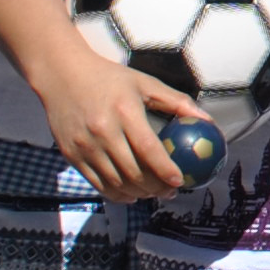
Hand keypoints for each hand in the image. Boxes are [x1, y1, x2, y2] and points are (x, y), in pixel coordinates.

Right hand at [32, 48, 203, 201]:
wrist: (62, 75)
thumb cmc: (110, 78)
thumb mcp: (144, 83)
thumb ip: (177, 102)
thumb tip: (207, 121)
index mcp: (124, 111)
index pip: (148, 148)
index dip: (165, 170)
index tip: (180, 181)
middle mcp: (103, 130)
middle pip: (132, 171)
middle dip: (155, 187)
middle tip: (170, 191)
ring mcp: (85, 145)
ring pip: (115, 182)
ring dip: (138, 194)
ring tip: (153, 193)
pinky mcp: (71, 155)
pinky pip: (97, 183)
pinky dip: (116, 194)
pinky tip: (130, 194)